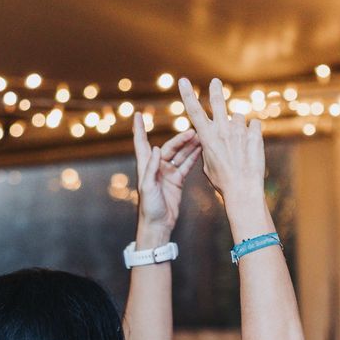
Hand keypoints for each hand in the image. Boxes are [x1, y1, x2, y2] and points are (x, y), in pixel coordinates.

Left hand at [133, 112, 200, 234]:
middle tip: (193, 132)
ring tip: (201, 137)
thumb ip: (151, 168)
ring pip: (179, 155)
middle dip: (180, 139)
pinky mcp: (176, 180)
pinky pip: (186, 165)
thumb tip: (154, 148)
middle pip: (168, 147)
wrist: (158, 225)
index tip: (138, 115)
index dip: (139, 129)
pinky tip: (201, 149)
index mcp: (145, 166)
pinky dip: (193, 157)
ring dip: (189, 146)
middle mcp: (156, 167)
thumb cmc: (149, 208)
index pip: (141, 143)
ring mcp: (167, 173)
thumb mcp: (148, 187)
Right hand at [177, 78, 265, 202]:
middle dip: (215, 90)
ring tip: (240, 145)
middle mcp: (222, 130)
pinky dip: (252, 133)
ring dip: (238, 126)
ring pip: (238, 117)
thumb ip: (209, 148)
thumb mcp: (207, 165)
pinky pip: (253, 125)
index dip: (187, 94)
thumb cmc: (222, 180)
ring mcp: (239, 131)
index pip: (193, 111)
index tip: (183, 81)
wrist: (243, 189)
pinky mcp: (255, 134)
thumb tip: (212, 139)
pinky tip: (251, 146)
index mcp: (207, 137)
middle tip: (215, 82)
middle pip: (217, 103)